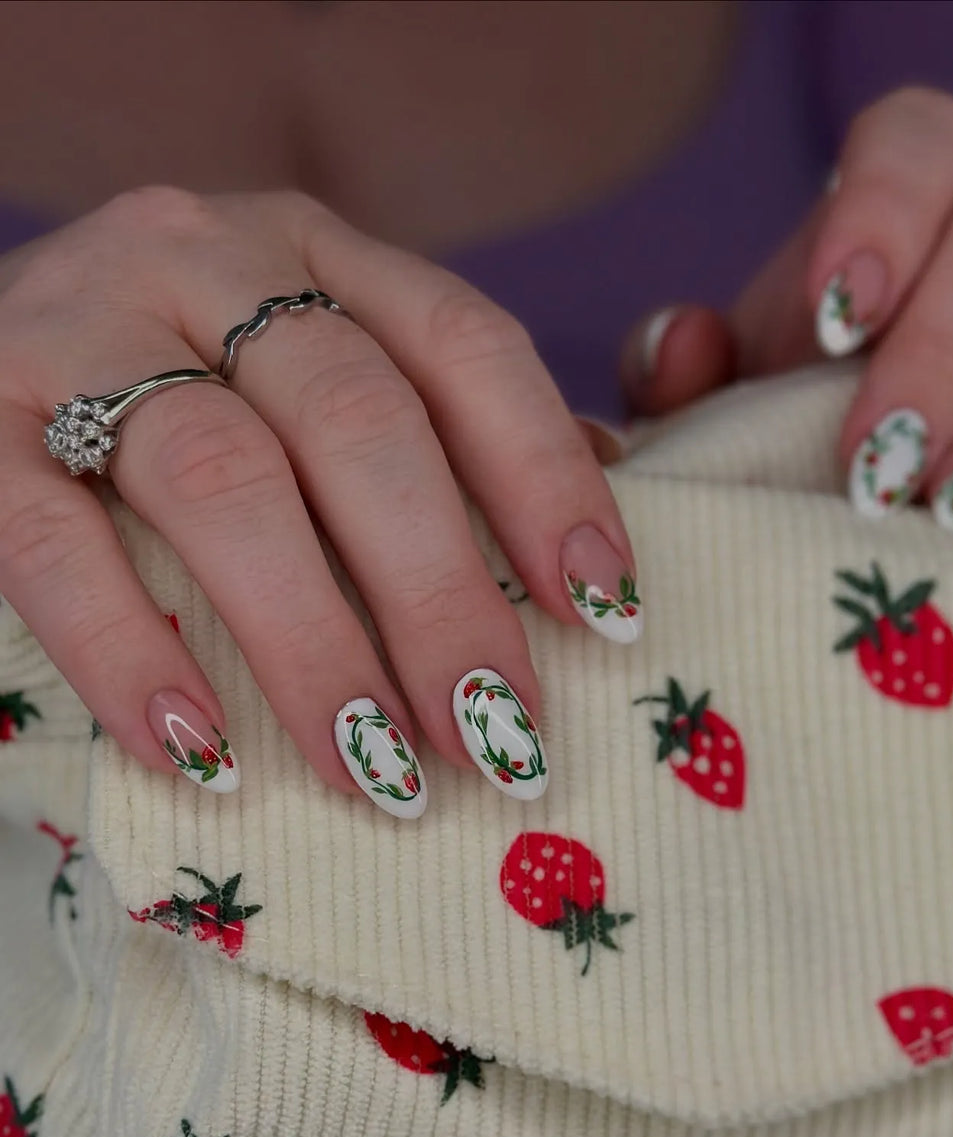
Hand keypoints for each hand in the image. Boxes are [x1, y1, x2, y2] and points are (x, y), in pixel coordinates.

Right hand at [0, 188, 639, 812]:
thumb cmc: (182, 397)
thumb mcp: (314, 379)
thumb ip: (446, 424)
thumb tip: (604, 486)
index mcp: (317, 258)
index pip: (464, 344)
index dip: (546, 476)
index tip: (606, 612)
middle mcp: (205, 261)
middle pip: (354, 420)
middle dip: (441, 595)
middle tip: (497, 738)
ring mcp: (77, 328)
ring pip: (220, 478)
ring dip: (314, 642)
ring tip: (377, 772)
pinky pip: (54, 540)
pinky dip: (131, 651)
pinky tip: (199, 751)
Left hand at [620, 86, 952, 532]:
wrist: (829, 520)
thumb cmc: (767, 447)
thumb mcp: (707, 414)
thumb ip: (677, 376)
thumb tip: (682, 344)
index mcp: (889, 226)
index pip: (920, 139)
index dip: (889, 206)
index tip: (834, 317)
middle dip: (942, 353)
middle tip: (875, 463)